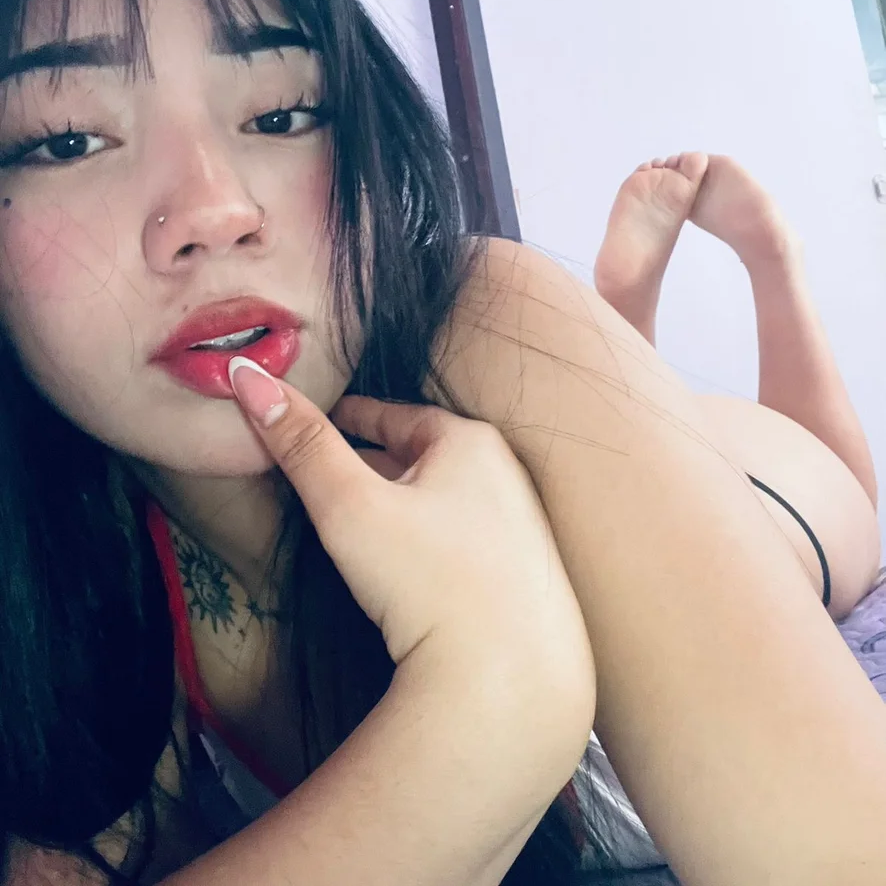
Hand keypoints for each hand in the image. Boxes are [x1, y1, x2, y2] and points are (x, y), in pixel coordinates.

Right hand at [228, 358, 593, 733]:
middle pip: (424, 455)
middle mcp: (505, 475)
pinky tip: (410, 566)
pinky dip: (430, 538)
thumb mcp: (349, 506)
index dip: (354, 416)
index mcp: (470, 443)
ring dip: (405, 501)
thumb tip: (246, 375)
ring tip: (364, 514)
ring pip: (445, 498)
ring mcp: (522, 528)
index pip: (397, 414)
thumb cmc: (426, 582)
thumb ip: (302, 443)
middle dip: (377, 459)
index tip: (327, 419)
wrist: (507, 681)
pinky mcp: (525, 576)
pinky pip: (464, 539)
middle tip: (333, 466)